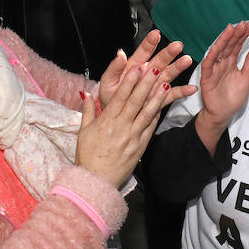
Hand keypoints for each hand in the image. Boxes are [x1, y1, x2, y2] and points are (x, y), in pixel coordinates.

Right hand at [75, 61, 170, 187]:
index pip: (120, 97)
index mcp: (106, 121)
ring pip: (147, 113)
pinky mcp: (141, 146)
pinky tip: (163, 104)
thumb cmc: (88, 156)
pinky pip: (150, 127)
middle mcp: (121, 127)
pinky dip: (157, 114)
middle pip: (136, 101)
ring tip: (165, 83)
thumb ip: (87, 111)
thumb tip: (86, 94)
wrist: (97, 180)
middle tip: (155, 68)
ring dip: (157, 97)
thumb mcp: (83, 131)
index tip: (136, 68)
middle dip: (146, 83)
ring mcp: (133, 137)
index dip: (129, 81)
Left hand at [96, 30, 195, 110]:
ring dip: (178, 67)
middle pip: (159, 61)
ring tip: (187, 60)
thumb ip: (114, 68)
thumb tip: (120, 54)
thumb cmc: (110, 98)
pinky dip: (182, 91)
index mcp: (133, 67)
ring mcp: (154, 85)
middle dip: (168, 53)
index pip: (142, 52)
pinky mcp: (159, 98)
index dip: (149, 43)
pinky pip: (172, 94)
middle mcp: (146, 73)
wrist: (115, 117)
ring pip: (168, 74)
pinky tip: (191, 88)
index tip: (155, 34)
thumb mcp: (107, 83)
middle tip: (177, 45)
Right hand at [194, 21, 248, 153]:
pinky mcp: (207, 77)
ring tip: (231, 29)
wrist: (221, 114)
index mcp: (231, 62)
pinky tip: (217, 46)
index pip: (237, 45)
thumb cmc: (232, 98)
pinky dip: (212, 55)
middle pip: (228, 45)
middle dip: (235, 34)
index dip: (243, 35)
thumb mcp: (246, 79)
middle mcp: (222, 62)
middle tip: (243, 24)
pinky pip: (209, 64)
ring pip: (218, 51)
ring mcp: (214, 69)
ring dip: (224, 40)